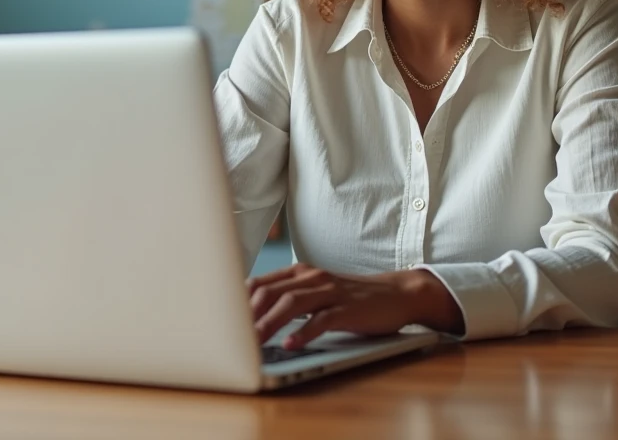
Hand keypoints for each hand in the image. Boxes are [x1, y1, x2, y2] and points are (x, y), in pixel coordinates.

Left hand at [247, 264, 463, 348]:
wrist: (396, 294)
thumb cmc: (352, 298)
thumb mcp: (317, 292)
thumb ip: (289, 297)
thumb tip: (252, 315)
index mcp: (300, 272)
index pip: (260, 283)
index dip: (238, 302)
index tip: (221, 321)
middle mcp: (312, 278)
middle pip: (270, 292)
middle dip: (247, 315)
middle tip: (230, 337)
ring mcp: (330, 292)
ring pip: (291, 304)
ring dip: (269, 324)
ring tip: (253, 343)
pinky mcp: (347, 309)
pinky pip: (321, 320)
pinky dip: (303, 332)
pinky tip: (290, 345)